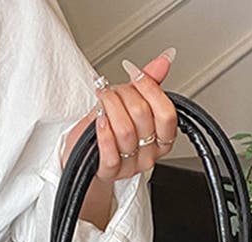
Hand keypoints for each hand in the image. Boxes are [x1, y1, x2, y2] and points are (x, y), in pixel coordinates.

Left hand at [64, 49, 177, 229]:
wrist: (84, 155)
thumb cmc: (107, 129)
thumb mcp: (128, 103)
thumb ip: (149, 83)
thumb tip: (165, 60)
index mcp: (161, 138)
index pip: (167, 114)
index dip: (150, 88)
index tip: (135, 74)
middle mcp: (149, 154)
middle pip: (143, 116)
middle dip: (124, 94)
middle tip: (112, 91)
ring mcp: (131, 165)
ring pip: (126, 130)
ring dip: (109, 107)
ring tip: (102, 101)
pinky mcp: (111, 172)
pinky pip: (111, 152)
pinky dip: (103, 131)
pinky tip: (99, 120)